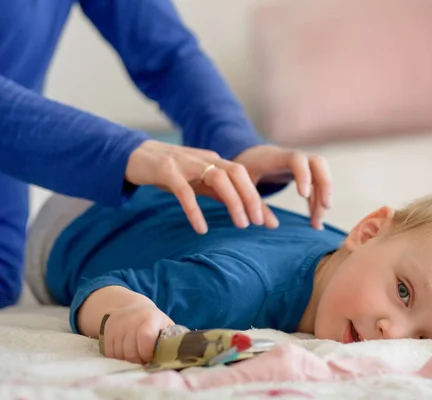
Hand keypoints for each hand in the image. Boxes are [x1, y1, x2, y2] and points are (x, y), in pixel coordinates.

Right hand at [101, 302, 172, 363]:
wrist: (130, 308)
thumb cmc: (153, 322)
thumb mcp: (165, 324)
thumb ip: (171, 338)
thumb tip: (178, 355)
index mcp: (150, 317)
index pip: (145, 337)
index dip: (148, 352)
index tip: (151, 357)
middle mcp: (131, 321)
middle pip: (131, 351)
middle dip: (139, 360)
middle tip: (144, 360)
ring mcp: (117, 327)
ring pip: (120, 355)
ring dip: (129, 360)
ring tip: (136, 356)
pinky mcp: (106, 334)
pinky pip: (111, 354)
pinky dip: (119, 358)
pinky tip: (126, 353)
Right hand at [125, 140, 278, 233]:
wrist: (134, 155)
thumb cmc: (171, 172)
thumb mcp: (200, 182)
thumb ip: (221, 194)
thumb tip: (246, 212)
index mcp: (216, 161)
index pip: (244, 177)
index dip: (258, 199)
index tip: (270, 223)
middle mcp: (205, 159)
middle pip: (237, 173)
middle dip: (251, 197)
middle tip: (257, 222)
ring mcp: (186, 163)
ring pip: (218, 178)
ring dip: (233, 201)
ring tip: (241, 224)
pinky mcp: (166, 170)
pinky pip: (185, 190)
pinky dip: (195, 210)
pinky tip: (202, 229)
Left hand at [233, 145, 332, 228]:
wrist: (251, 155)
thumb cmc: (246, 169)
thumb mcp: (243, 184)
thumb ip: (255, 203)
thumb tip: (273, 226)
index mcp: (277, 157)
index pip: (297, 159)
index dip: (303, 175)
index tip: (303, 196)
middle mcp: (294, 158)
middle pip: (318, 163)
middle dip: (325, 185)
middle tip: (325, 207)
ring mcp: (302, 166)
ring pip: (321, 176)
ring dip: (323, 198)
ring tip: (316, 224)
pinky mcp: (305, 175)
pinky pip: (317, 187)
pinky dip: (317, 203)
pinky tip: (314, 222)